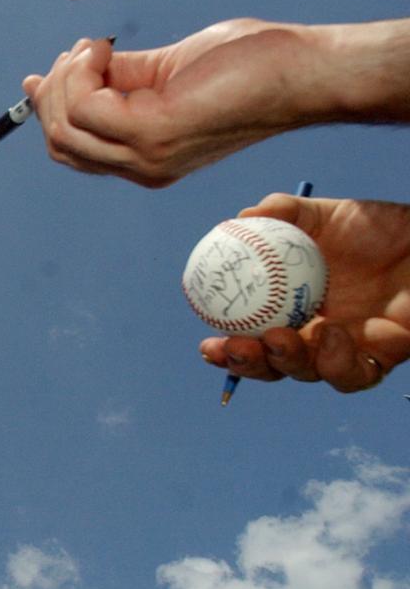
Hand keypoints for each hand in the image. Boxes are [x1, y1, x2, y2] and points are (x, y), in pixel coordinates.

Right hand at [24, 20, 323, 187]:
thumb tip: (76, 65)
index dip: (48, 107)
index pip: (71, 147)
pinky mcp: (155, 134)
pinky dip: (83, 73)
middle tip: (77, 53)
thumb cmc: (248, 66)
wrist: (300, 74)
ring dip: (66, 80)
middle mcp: (141, 166)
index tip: (53, 66)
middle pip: (59, 141)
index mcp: (144, 156)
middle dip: (52, 91)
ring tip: (93, 50)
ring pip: (65, 127)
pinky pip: (87, 108)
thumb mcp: (165, 69)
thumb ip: (120, 75)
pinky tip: (102, 51)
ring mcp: (147, 155)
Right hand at [199, 195, 409, 393]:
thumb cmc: (379, 227)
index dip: (228, 349)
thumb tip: (240, 219)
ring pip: (309, 373)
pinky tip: (332, 334)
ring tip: (280, 337)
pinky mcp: (382, 357)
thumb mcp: (326, 214)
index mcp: (292, 307)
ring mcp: (348, 348)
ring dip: (287, 362)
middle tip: (233, 347)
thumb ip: (284, 212)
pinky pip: (355, 375)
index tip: (206, 343)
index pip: (253, 337)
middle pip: (274, 365)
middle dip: (248, 365)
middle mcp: (315, 333)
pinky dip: (336, 363)